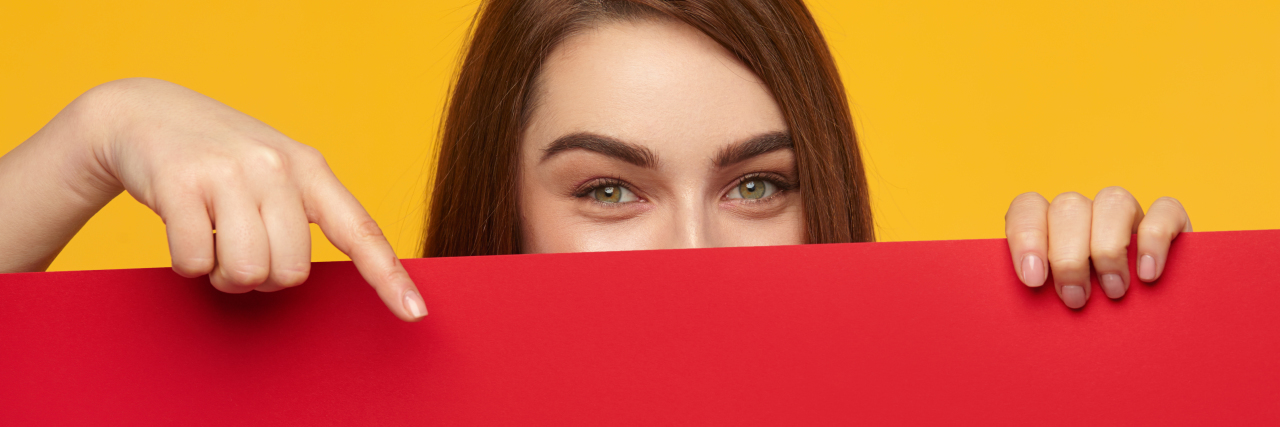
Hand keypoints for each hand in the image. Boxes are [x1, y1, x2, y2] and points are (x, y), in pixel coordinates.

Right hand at [96, 78, 425, 319]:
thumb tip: (307, 275)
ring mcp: (228, 172)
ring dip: (225, 275)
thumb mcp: (272, 172)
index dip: (389, 276)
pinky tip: (183, 227)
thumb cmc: (218, 160)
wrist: (143, 112)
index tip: (415, 313)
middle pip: (292, 272)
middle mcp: (276, 167)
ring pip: (248, 273)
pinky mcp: (180, 182)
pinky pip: (196, 262)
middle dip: (264, 277)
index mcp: (309, 169)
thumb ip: (300, 213)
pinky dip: (188, 262)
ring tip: (214, 240)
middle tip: (240, 247)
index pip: (360, 231)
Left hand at [1004, 187, 1191, 308]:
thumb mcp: (1056, 310)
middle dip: (1069, 257)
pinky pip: (1165, 210)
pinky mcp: (1170, 223)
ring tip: (1114, 292)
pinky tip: (1148, 275)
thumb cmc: (1087, 326)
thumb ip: (1039, 297)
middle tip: (1076, 299)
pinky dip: (1154, 241)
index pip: (1028, 207)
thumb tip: (1026, 302)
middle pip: (1069, 206)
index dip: (1026, 236)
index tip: (1034, 279)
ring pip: (1114, 201)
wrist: (1147, 339)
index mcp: (1050, 227)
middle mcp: (1086, 214)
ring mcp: (1128, 215)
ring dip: (1108, 249)